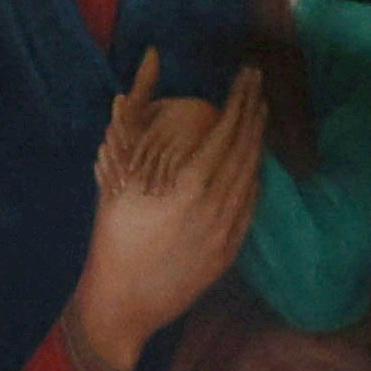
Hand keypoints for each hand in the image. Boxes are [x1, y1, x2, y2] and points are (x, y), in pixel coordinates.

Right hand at [66, 50, 263, 370]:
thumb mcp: (115, 177)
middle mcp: (216, 207)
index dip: (240, 100)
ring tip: (258, 114)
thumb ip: (130, 120)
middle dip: (254, 112)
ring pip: (253, 176)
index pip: (227, 132)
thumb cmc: (111, 236)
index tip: (247, 76)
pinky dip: (255, 177)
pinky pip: (251, 204)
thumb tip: (143, 67)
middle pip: (247, 149)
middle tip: (257, 84)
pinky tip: (254, 161)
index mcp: (188, 187)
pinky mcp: (231, 251)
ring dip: (258, 142)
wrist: (123, 303)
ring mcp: (227, 231)